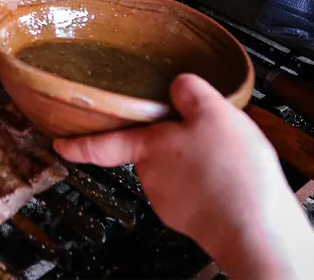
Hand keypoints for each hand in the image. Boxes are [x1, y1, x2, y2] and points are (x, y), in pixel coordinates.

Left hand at [54, 73, 313, 278]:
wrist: (255, 229)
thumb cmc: (229, 173)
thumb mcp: (214, 114)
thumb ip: (191, 94)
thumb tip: (178, 84)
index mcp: (147, 147)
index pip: (101, 144)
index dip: (77, 144)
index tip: (59, 145)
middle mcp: (152, 176)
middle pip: (153, 153)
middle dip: (172, 145)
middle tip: (204, 136)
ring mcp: (171, 201)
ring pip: (178, 172)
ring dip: (196, 163)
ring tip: (228, 158)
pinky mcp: (193, 218)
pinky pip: (198, 192)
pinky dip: (211, 183)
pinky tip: (232, 178)